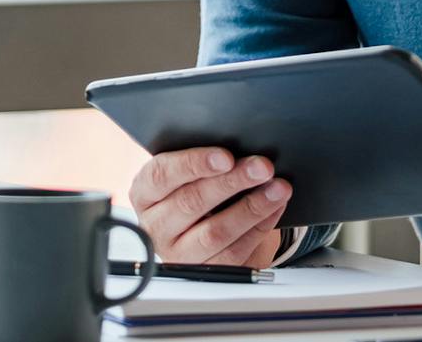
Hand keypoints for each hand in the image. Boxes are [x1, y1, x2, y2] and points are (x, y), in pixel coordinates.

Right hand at [126, 146, 290, 266]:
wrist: (200, 235)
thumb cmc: (194, 193)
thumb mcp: (187, 176)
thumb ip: (204, 163)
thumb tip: (240, 148)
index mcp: (145, 193)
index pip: (162, 176)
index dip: (193, 164)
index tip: (226, 157)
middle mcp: (155, 225)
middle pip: (191, 202)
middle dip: (232, 182)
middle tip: (262, 167)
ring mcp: (177, 253)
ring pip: (215, 232)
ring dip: (252, 207)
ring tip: (277, 188)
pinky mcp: (203, 272)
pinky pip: (234, 252)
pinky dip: (259, 227)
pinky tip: (273, 208)